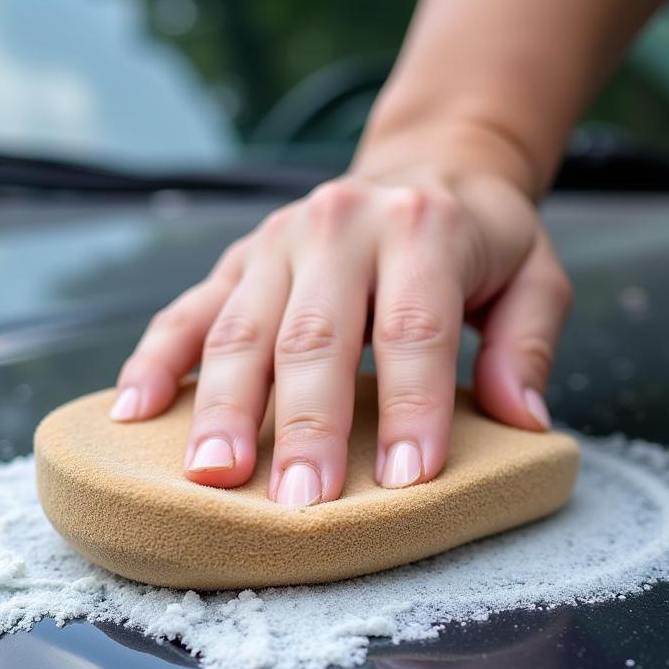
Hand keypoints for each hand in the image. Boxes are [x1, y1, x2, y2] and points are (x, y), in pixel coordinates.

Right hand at [111, 166, 570, 504]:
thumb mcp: (535, 277)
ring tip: (212, 475)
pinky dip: (156, 362)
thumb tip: (520, 422)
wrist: (426, 166)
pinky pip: (186, 311)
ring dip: (223, 407)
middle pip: (316, 336)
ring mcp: (276, 242)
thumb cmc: (480, 239)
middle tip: (299, 501)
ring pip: (241, 329)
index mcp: (422, 229)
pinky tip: (133, 414)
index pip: (413, 331)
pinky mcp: (237, 261)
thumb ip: (528, 345)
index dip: (411, 408)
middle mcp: (339, 227)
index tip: (404, 481)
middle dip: (307, 425)